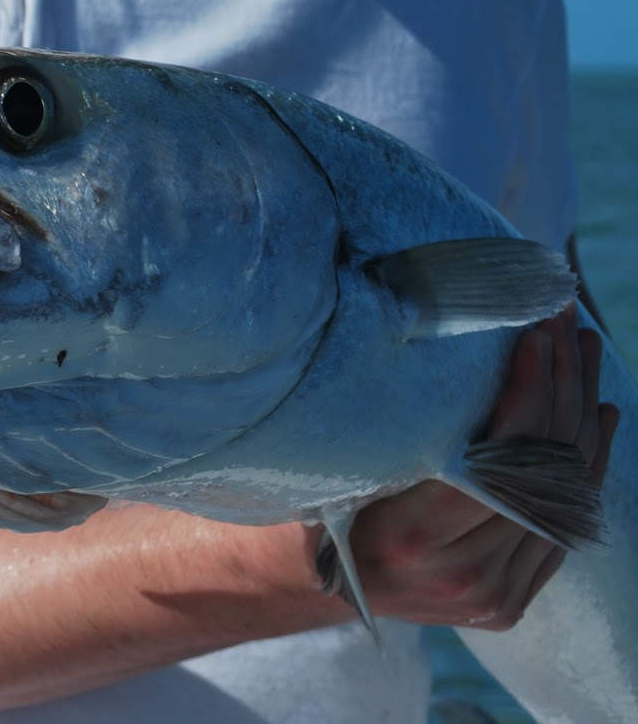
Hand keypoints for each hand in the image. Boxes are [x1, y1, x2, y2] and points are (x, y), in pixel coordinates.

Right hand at [346, 306, 618, 629]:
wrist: (319, 584)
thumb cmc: (318, 505)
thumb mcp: (339, 463)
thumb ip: (389, 432)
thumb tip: (422, 334)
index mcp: (410, 540)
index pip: (497, 461)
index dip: (526, 393)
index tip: (532, 335)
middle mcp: (463, 576)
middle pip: (541, 471)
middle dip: (561, 384)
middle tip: (561, 320)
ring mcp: (496, 593)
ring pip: (566, 492)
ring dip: (580, 411)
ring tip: (580, 347)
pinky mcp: (516, 596)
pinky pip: (566, 520)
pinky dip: (589, 461)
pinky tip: (597, 411)